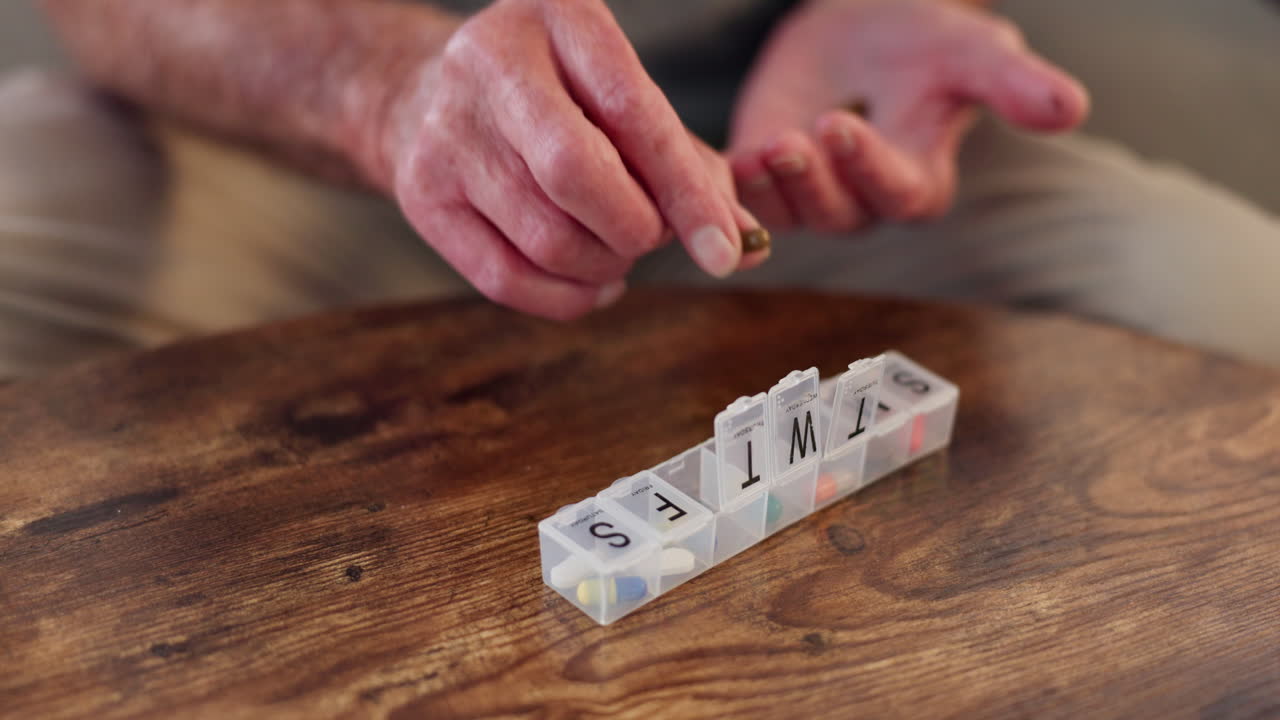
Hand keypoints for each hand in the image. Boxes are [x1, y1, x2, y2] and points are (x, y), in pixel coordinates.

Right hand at [382, 0, 762, 320]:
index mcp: (559, 17)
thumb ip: (689, 166)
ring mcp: (445, 132)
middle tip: (649, 235)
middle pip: (577, 178)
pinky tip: (590, 282)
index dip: (685, 192)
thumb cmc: (556, 100)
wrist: (423, 94)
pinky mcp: (421, 195)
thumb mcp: (622, 98)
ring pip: (547, 239)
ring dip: (604, 266)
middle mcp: (491, 65)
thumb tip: (745, 246)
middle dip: (635, 230)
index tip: (723, 250)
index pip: (632, 114)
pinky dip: (566, 298)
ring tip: (615, 250)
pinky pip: (506, 280)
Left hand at [728, 0, 1088, 231]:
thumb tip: (1072, 108)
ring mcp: (809, 191)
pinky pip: (743, 198)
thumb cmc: (924, 41)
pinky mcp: (763, 174)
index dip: (869, 169)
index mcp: (918, 179)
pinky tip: (721, 164)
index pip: (899, 195)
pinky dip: (732, 187)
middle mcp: (863, 198)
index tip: (843, 125)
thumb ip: (1014, 85)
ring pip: (789, 213)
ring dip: (771, 188)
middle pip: (839, 213)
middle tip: (791, 141)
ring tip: (760, 148)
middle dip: (814, 181)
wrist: (858, 24)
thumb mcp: (971, 53)